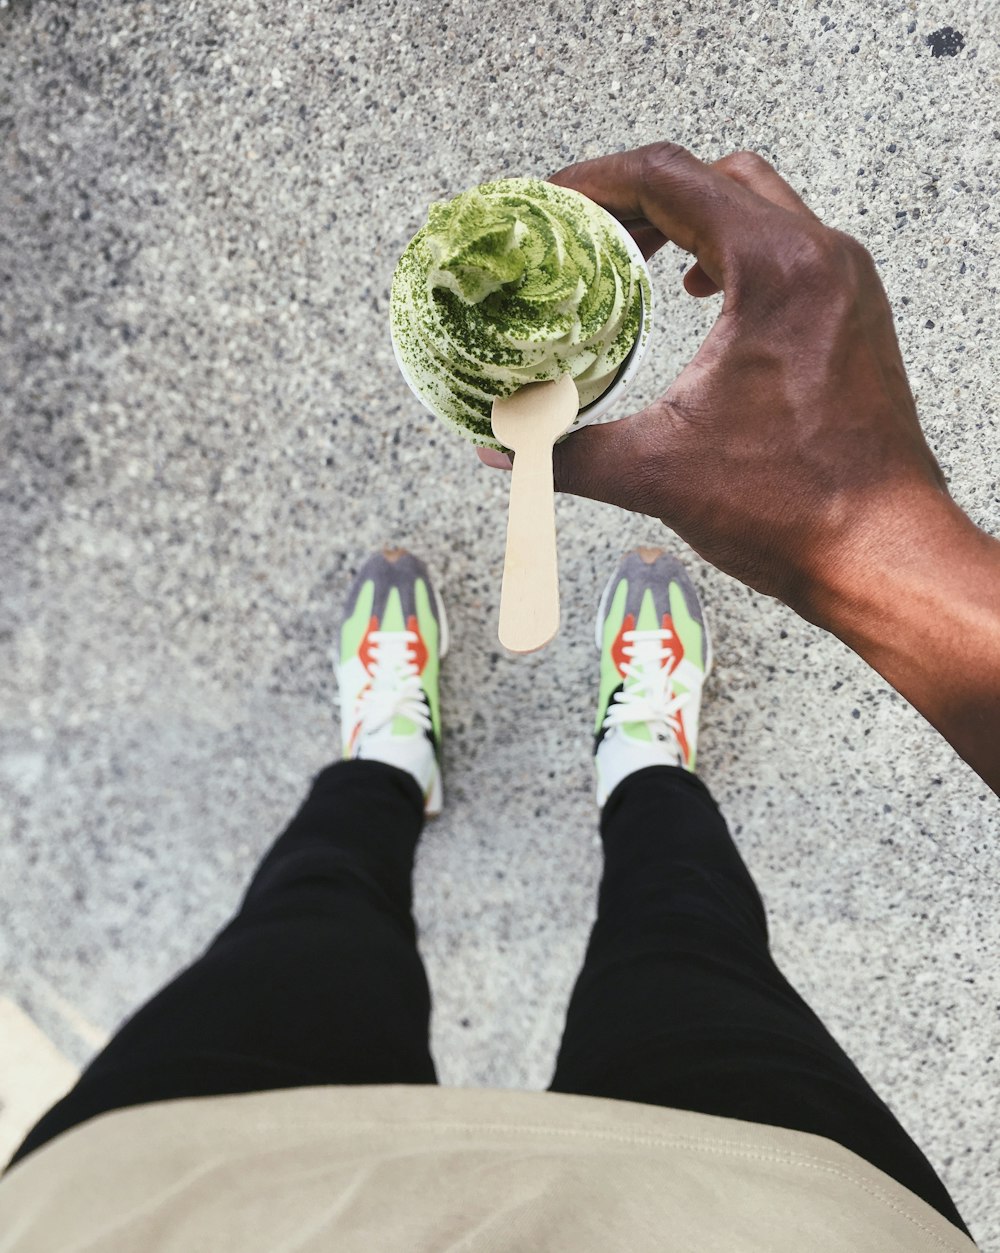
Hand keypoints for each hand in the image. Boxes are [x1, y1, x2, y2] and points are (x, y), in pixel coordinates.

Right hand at [515, 143, 951, 623]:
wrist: (880, 551)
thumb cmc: (794, 508)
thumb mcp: (656, 472)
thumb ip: (567, 452)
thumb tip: (503, 450)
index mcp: (776, 271)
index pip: (673, 178)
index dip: (598, 181)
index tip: (553, 202)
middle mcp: (821, 259)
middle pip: (718, 178)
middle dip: (642, 196)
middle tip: (585, 231)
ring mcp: (845, 285)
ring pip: (758, 208)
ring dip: (690, 220)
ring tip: (631, 255)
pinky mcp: (853, 317)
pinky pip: (787, 250)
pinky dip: (732, 253)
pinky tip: (697, 295)